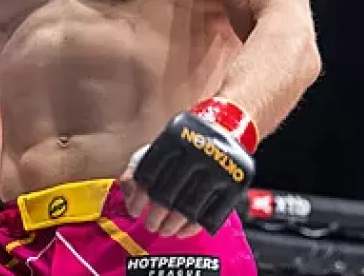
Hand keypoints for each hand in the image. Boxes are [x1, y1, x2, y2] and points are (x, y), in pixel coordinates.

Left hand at [119, 109, 255, 237]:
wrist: (227, 131)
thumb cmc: (186, 144)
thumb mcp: (161, 145)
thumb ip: (139, 165)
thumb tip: (128, 193)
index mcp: (174, 137)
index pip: (148, 174)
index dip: (138, 198)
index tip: (134, 211)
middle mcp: (197, 151)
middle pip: (167, 195)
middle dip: (154, 216)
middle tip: (150, 224)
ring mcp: (218, 169)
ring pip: (188, 209)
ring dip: (171, 225)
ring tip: (164, 230)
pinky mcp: (234, 186)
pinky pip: (210, 216)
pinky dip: (192, 228)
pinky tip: (182, 231)